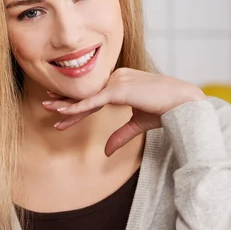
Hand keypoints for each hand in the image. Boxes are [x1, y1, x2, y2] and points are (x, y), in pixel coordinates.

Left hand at [43, 68, 204, 156]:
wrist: (183, 103)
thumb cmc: (165, 110)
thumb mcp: (138, 123)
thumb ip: (121, 135)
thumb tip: (106, 152)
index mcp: (122, 81)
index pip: (96, 95)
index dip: (78, 105)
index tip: (62, 110)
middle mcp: (117, 77)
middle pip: (88, 94)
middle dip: (67, 101)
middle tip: (48, 105)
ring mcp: (117, 81)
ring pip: (87, 97)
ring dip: (67, 105)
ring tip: (50, 110)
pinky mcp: (118, 89)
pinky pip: (94, 100)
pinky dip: (78, 107)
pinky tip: (64, 112)